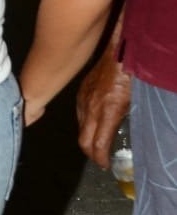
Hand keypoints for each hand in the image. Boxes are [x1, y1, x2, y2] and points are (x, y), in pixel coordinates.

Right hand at [76, 47, 130, 168]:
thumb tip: (125, 135)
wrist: (119, 49)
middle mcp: (92, 107)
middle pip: (83, 141)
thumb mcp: (135, 100)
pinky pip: (79, 114)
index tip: (105, 165)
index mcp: (108, 111)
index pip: (98, 145)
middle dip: (91, 154)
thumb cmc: (133, 73)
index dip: (100, 159)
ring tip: (97, 144)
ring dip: (87, 139)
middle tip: (100, 160)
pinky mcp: (81, 92)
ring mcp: (84, 99)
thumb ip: (126, 119)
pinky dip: (85, 124)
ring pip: (80, 128)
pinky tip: (94, 124)